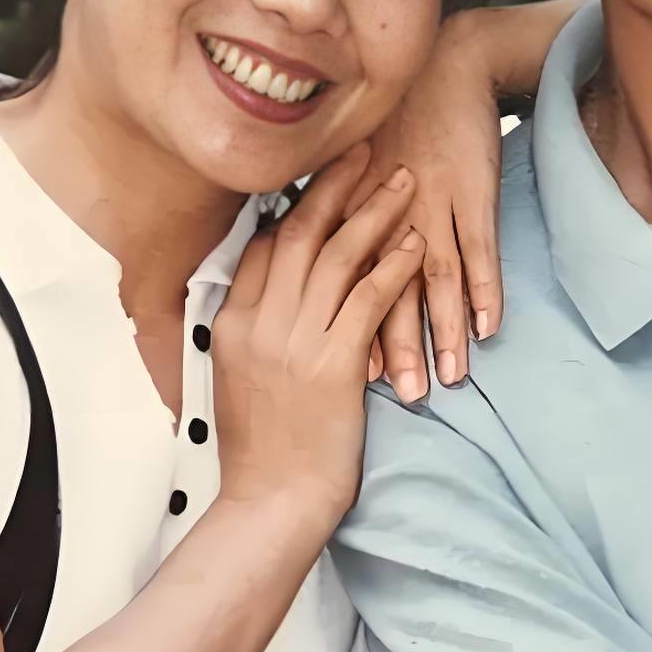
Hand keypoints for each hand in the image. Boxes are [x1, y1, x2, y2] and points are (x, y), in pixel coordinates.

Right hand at [209, 143, 424, 526]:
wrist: (273, 503)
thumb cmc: (265, 453)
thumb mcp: (241, 382)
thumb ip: (253, 334)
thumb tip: (267, 304)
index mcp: (234, 324)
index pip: (264, 246)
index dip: (295, 206)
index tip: (322, 175)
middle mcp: (261, 324)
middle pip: (300, 234)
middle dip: (336, 186)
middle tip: (368, 149)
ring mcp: (296, 342)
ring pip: (338, 257)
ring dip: (375, 213)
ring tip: (404, 181)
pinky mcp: (334, 364)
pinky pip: (369, 298)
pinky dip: (394, 265)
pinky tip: (417, 243)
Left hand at [358, 18, 507, 405]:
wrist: (447, 63)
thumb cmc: (399, 117)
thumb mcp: (355, 162)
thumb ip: (340, 215)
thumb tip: (323, 270)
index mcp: (355, 208)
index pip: (347, 282)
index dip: (349, 329)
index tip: (350, 380)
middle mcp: (389, 212)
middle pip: (389, 290)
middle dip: (398, 348)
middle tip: (405, 397)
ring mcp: (434, 202)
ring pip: (436, 278)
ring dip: (444, 331)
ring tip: (451, 377)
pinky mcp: (473, 191)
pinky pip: (480, 247)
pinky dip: (486, 288)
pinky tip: (490, 326)